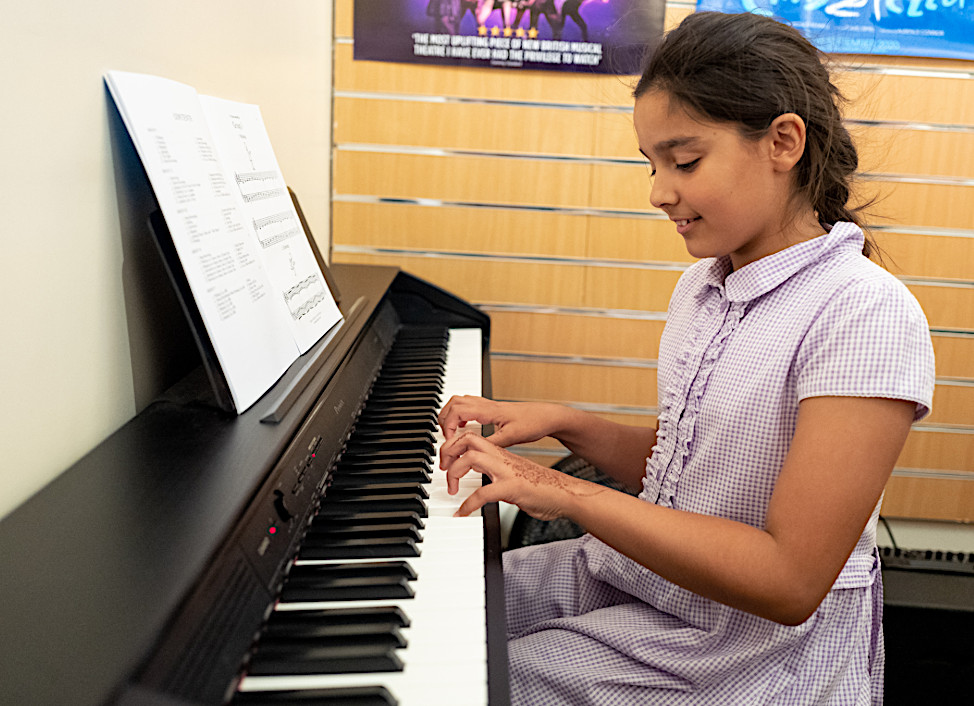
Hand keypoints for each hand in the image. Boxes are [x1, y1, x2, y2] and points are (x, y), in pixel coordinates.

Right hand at [437, 395, 564, 446]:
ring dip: (450, 415)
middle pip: (453, 403)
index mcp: (488, 410)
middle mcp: (486, 405)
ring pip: (459, 401)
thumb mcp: (511, 438)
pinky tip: (464, 427)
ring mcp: (488, 405)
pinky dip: (460, 415)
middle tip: (445, 438)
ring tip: (450, 433)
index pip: (457, 411)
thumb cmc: (533, 423)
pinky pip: (468, 405)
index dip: (447, 426)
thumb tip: (472, 451)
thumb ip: (490, 444)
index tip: (449, 441)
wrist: (547, 416)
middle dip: (443, 420)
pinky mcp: (492, 409)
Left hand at [440, 430, 603, 517]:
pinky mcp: (513, 488)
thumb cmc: (544, 488)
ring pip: (472, 457)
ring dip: (454, 473)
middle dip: (448, 452)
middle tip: (443, 471)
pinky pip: (483, 493)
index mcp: (502, 455)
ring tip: (451, 491)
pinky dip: (468, 504)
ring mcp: (507, 471)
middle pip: (468, 439)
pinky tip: (463, 513)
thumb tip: (483, 489)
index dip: (454, 445)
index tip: (445, 461)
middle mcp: (503, 458)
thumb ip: (498, 479)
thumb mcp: (515, 478)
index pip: (472, 438)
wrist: (567, 494)